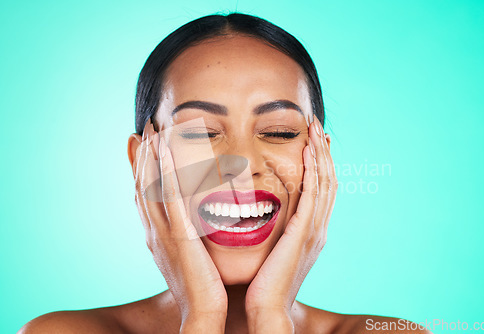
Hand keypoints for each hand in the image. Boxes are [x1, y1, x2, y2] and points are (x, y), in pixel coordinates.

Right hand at [133, 119, 226, 331]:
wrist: (202, 313)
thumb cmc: (201, 288)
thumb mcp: (189, 257)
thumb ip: (188, 238)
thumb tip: (192, 224)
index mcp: (157, 235)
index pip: (144, 195)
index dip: (140, 169)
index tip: (140, 145)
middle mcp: (154, 230)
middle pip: (142, 185)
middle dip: (140, 157)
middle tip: (140, 130)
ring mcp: (164, 232)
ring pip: (151, 186)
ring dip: (150, 157)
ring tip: (150, 130)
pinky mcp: (180, 235)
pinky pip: (170, 198)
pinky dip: (165, 173)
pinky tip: (166, 151)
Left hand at [245, 116, 337, 331]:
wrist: (268, 309)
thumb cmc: (265, 284)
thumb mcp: (275, 252)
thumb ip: (276, 233)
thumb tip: (264, 216)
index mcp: (312, 232)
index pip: (321, 190)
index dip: (321, 164)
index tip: (316, 142)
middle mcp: (319, 228)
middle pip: (328, 181)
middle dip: (324, 152)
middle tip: (319, 127)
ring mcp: (314, 230)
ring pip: (324, 182)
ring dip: (320, 154)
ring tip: (315, 130)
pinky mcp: (304, 232)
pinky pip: (312, 194)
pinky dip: (313, 171)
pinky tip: (308, 152)